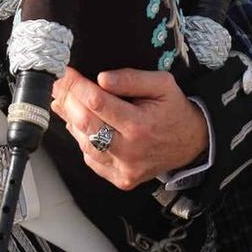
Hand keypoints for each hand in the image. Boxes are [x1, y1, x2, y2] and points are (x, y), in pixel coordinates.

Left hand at [49, 67, 206, 190]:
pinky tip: (85, 124)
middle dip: (67, 100)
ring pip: (83, 142)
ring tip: (68, 101)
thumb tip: (101, 78)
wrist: (192, 144)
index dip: (76, 86)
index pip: (97, 103)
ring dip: (71, 119)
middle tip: (59, 85)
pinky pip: (90, 157)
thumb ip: (132, 79)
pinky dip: (83, 138)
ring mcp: (123, 168)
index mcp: (140, 125)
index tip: (66, 73)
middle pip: (84, 123)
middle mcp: (129, 151)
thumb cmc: (174, 111)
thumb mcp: (162, 84)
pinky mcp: (119, 178)